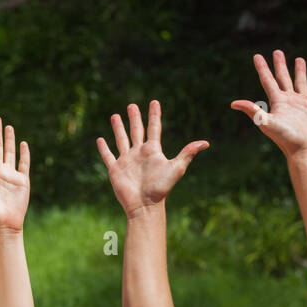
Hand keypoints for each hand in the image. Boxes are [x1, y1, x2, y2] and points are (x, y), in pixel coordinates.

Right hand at [96, 101, 207, 216]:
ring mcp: (127, 161)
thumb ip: (188, 153)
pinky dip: (103, 148)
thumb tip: (206, 143)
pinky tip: (100, 140)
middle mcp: (139, 153)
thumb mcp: (176, 168)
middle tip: (132, 106)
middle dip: (134, 118)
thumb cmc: (161, 188)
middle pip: (136, 131)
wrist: (145, 205)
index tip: (154, 102)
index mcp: (152, 151)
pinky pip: (108, 156)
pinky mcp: (115, 169)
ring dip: (118, 128)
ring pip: (121, 140)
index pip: (154, 128)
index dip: (154, 115)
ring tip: (115, 116)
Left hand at [231, 50, 306, 159]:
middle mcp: (290, 102)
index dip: (262, 68)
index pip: (268, 81)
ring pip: (301, 83)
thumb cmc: (286, 139)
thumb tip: (233, 103)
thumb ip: (252, 110)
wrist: (305, 152)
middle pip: (283, 79)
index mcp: (278, 102)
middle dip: (280, 65)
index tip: (257, 56)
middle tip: (277, 51)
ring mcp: (303, 105)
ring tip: (300, 59)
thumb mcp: (267, 123)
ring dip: (300, 72)